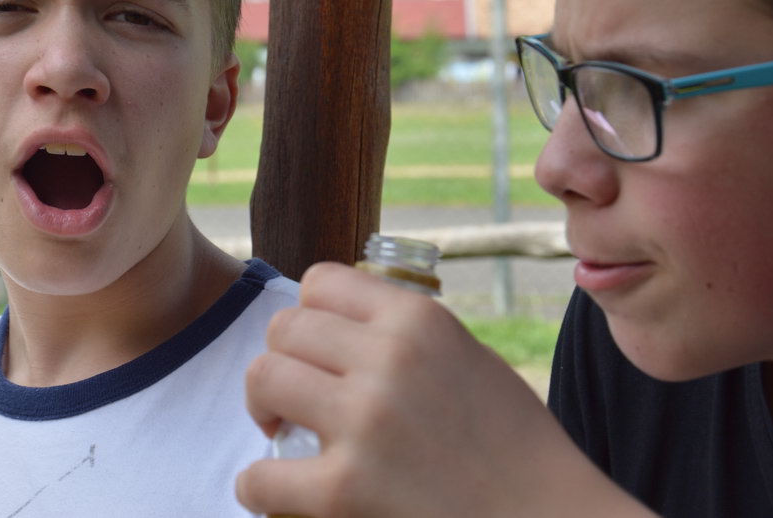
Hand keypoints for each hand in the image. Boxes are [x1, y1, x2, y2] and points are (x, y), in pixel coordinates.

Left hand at [236, 262, 652, 517]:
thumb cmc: (515, 447)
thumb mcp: (467, 359)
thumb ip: (407, 336)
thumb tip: (341, 330)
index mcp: (419, 318)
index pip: (320, 282)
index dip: (309, 316)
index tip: (318, 351)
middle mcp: (388, 358)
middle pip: (284, 328)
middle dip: (283, 362)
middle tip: (297, 399)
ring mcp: (363, 421)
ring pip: (262, 378)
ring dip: (264, 408)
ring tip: (285, 434)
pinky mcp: (343, 490)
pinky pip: (258, 474)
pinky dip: (257, 485)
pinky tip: (278, 488)